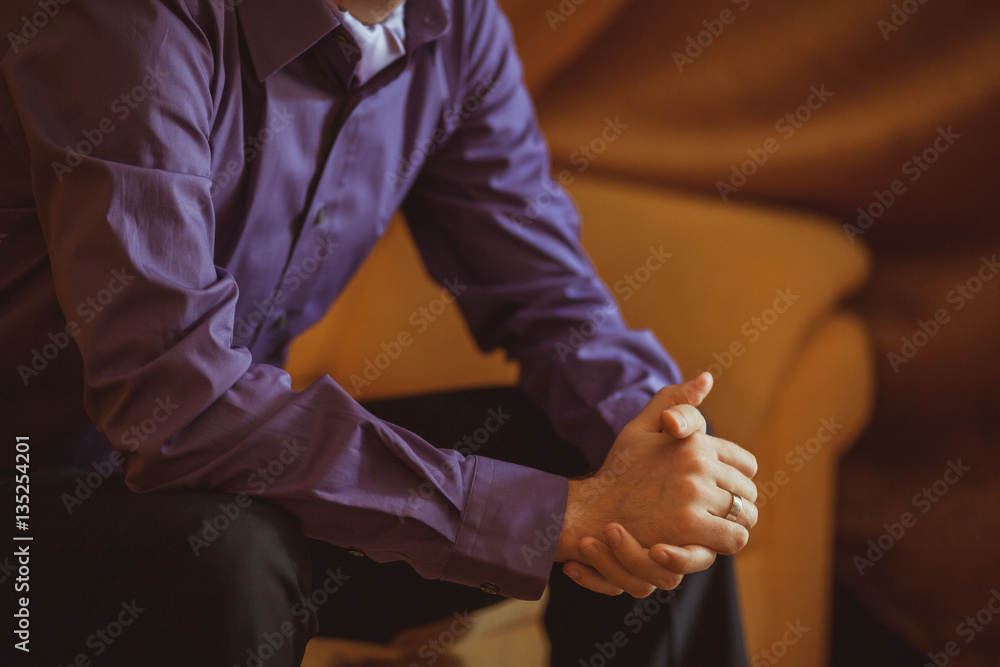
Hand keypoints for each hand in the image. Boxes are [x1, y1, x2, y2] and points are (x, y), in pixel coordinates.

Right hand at [555, 373, 757, 593]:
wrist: (592, 510)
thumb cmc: (619, 472)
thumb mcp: (641, 428)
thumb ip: (674, 401)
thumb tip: (707, 378)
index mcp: (691, 441)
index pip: (745, 464)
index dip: (735, 480)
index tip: (718, 491)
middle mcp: (696, 463)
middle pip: (747, 491)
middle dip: (736, 504)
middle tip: (714, 514)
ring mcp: (694, 493)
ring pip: (745, 514)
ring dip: (734, 524)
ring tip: (713, 529)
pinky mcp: (689, 525)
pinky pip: (734, 536)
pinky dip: (727, 542)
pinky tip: (709, 542)